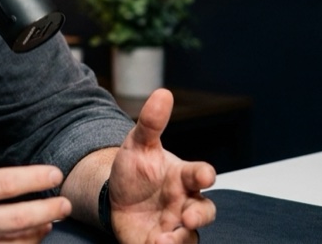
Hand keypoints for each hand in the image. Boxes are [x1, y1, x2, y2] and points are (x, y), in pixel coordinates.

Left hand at [109, 89, 216, 242]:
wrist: (116, 196)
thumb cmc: (136, 170)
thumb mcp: (138, 145)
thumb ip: (151, 122)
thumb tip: (163, 93)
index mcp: (182, 177)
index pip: (200, 175)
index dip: (204, 175)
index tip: (204, 176)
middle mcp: (184, 202)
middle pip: (205, 211)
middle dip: (200, 215)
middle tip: (189, 217)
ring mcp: (174, 225)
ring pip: (190, 237)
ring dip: (181, 239)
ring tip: (163, 240)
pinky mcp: (160, 242)